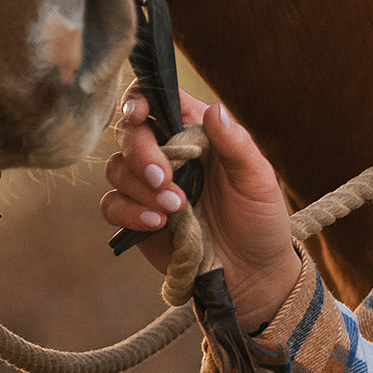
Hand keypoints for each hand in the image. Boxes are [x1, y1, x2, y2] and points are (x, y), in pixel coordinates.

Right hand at [101, 89, 306, 331]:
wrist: (252, 274)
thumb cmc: (260, 220)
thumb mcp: (258, 180)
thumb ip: (236, 144)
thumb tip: (215, 109)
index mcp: (198, 134)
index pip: (160, 100)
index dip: (140, 98)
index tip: (139, 114)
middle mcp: (169, 154)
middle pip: (130, 133)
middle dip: (142, 153)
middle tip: (166, 181)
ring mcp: (149, 186)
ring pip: (117, 168)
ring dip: (140, 187)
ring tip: (175, 209)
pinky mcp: (137, 217)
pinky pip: (112, 204)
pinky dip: (128, 211)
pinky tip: (157, 223)